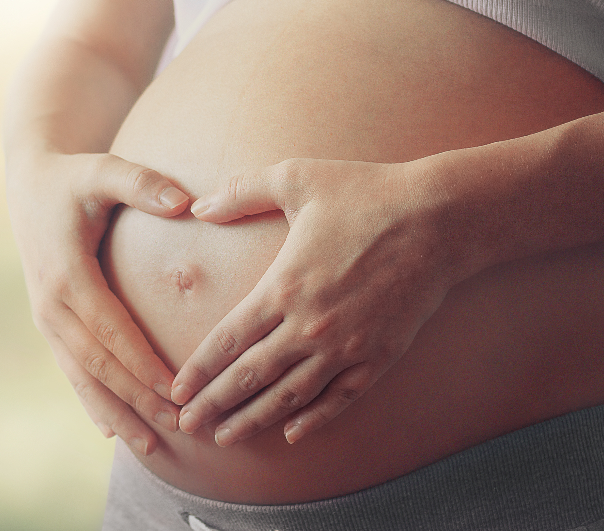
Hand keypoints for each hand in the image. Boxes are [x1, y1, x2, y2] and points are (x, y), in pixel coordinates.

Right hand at [6, 151, 187, 454]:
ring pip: (82, 377)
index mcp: (66, 275)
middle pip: (98, 364)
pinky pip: (71, 369)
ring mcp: (46, 317)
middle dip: (136, 399)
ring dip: (115, 412)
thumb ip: (141, 183)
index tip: (175, 392)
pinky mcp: (49, 322)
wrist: (29, 184)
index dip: (141, 364)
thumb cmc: (72, 178)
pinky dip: (91, 400)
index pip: (110, 331)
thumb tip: (185, 203)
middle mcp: (51, 305)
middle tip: (176, 429)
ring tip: (148, 447)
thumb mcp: (102, 170)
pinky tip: (110, 428)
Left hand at [170, 158, 454, 445]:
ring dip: (254, 419)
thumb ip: (242, 192)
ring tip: (226, 439)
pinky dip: (314, 419)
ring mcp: (346, 346)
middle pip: (251, 376)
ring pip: (290, 395)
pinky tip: (292, 433)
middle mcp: (310, 325)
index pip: (228, 340)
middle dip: (214, 404)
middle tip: (187, 427)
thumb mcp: (297, 178)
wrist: (440, 218)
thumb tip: (198, 205)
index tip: (176, 392)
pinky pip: (339, 398)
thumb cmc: (366, 193)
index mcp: (283, 286)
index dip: (199, 371)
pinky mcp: (380, 356)